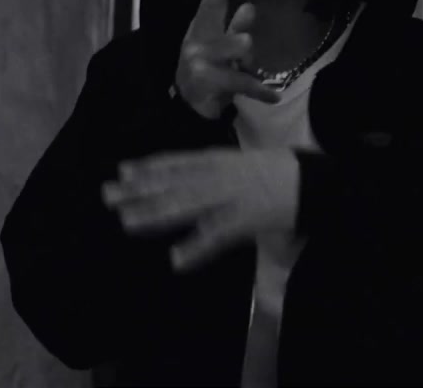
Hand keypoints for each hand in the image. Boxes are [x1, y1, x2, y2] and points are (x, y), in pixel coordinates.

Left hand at [101, 148, 300, 271]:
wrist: (315, 181)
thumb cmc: (279, 171)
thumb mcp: (241, 163)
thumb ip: (213, 170)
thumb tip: (184, 175)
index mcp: (219, 160)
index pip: (177, 162)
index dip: (148, 167)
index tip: (121, 170)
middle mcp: (219, 175)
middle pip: (172, 183)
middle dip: (139, 190)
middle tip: (107, 195)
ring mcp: (231, 197)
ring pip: (186, 205)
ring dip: (155, 214)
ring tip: (126, 222)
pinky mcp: (246, 221)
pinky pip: (217, 236)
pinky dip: (197, 248)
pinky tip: (176, 260)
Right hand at [175, 0, 280, 118]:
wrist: (189, 104)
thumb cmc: (208, 67)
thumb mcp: (220, 44)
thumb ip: (233, 25)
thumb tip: (250, 7)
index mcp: (202, 26)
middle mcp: (198, 39)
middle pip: (212, 11)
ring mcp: (201, 61)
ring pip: (227, 48)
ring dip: (237, 47)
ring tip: (247, 45)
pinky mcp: (209, 83)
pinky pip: (240, 83)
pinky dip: (259, 90)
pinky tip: (275, 95)